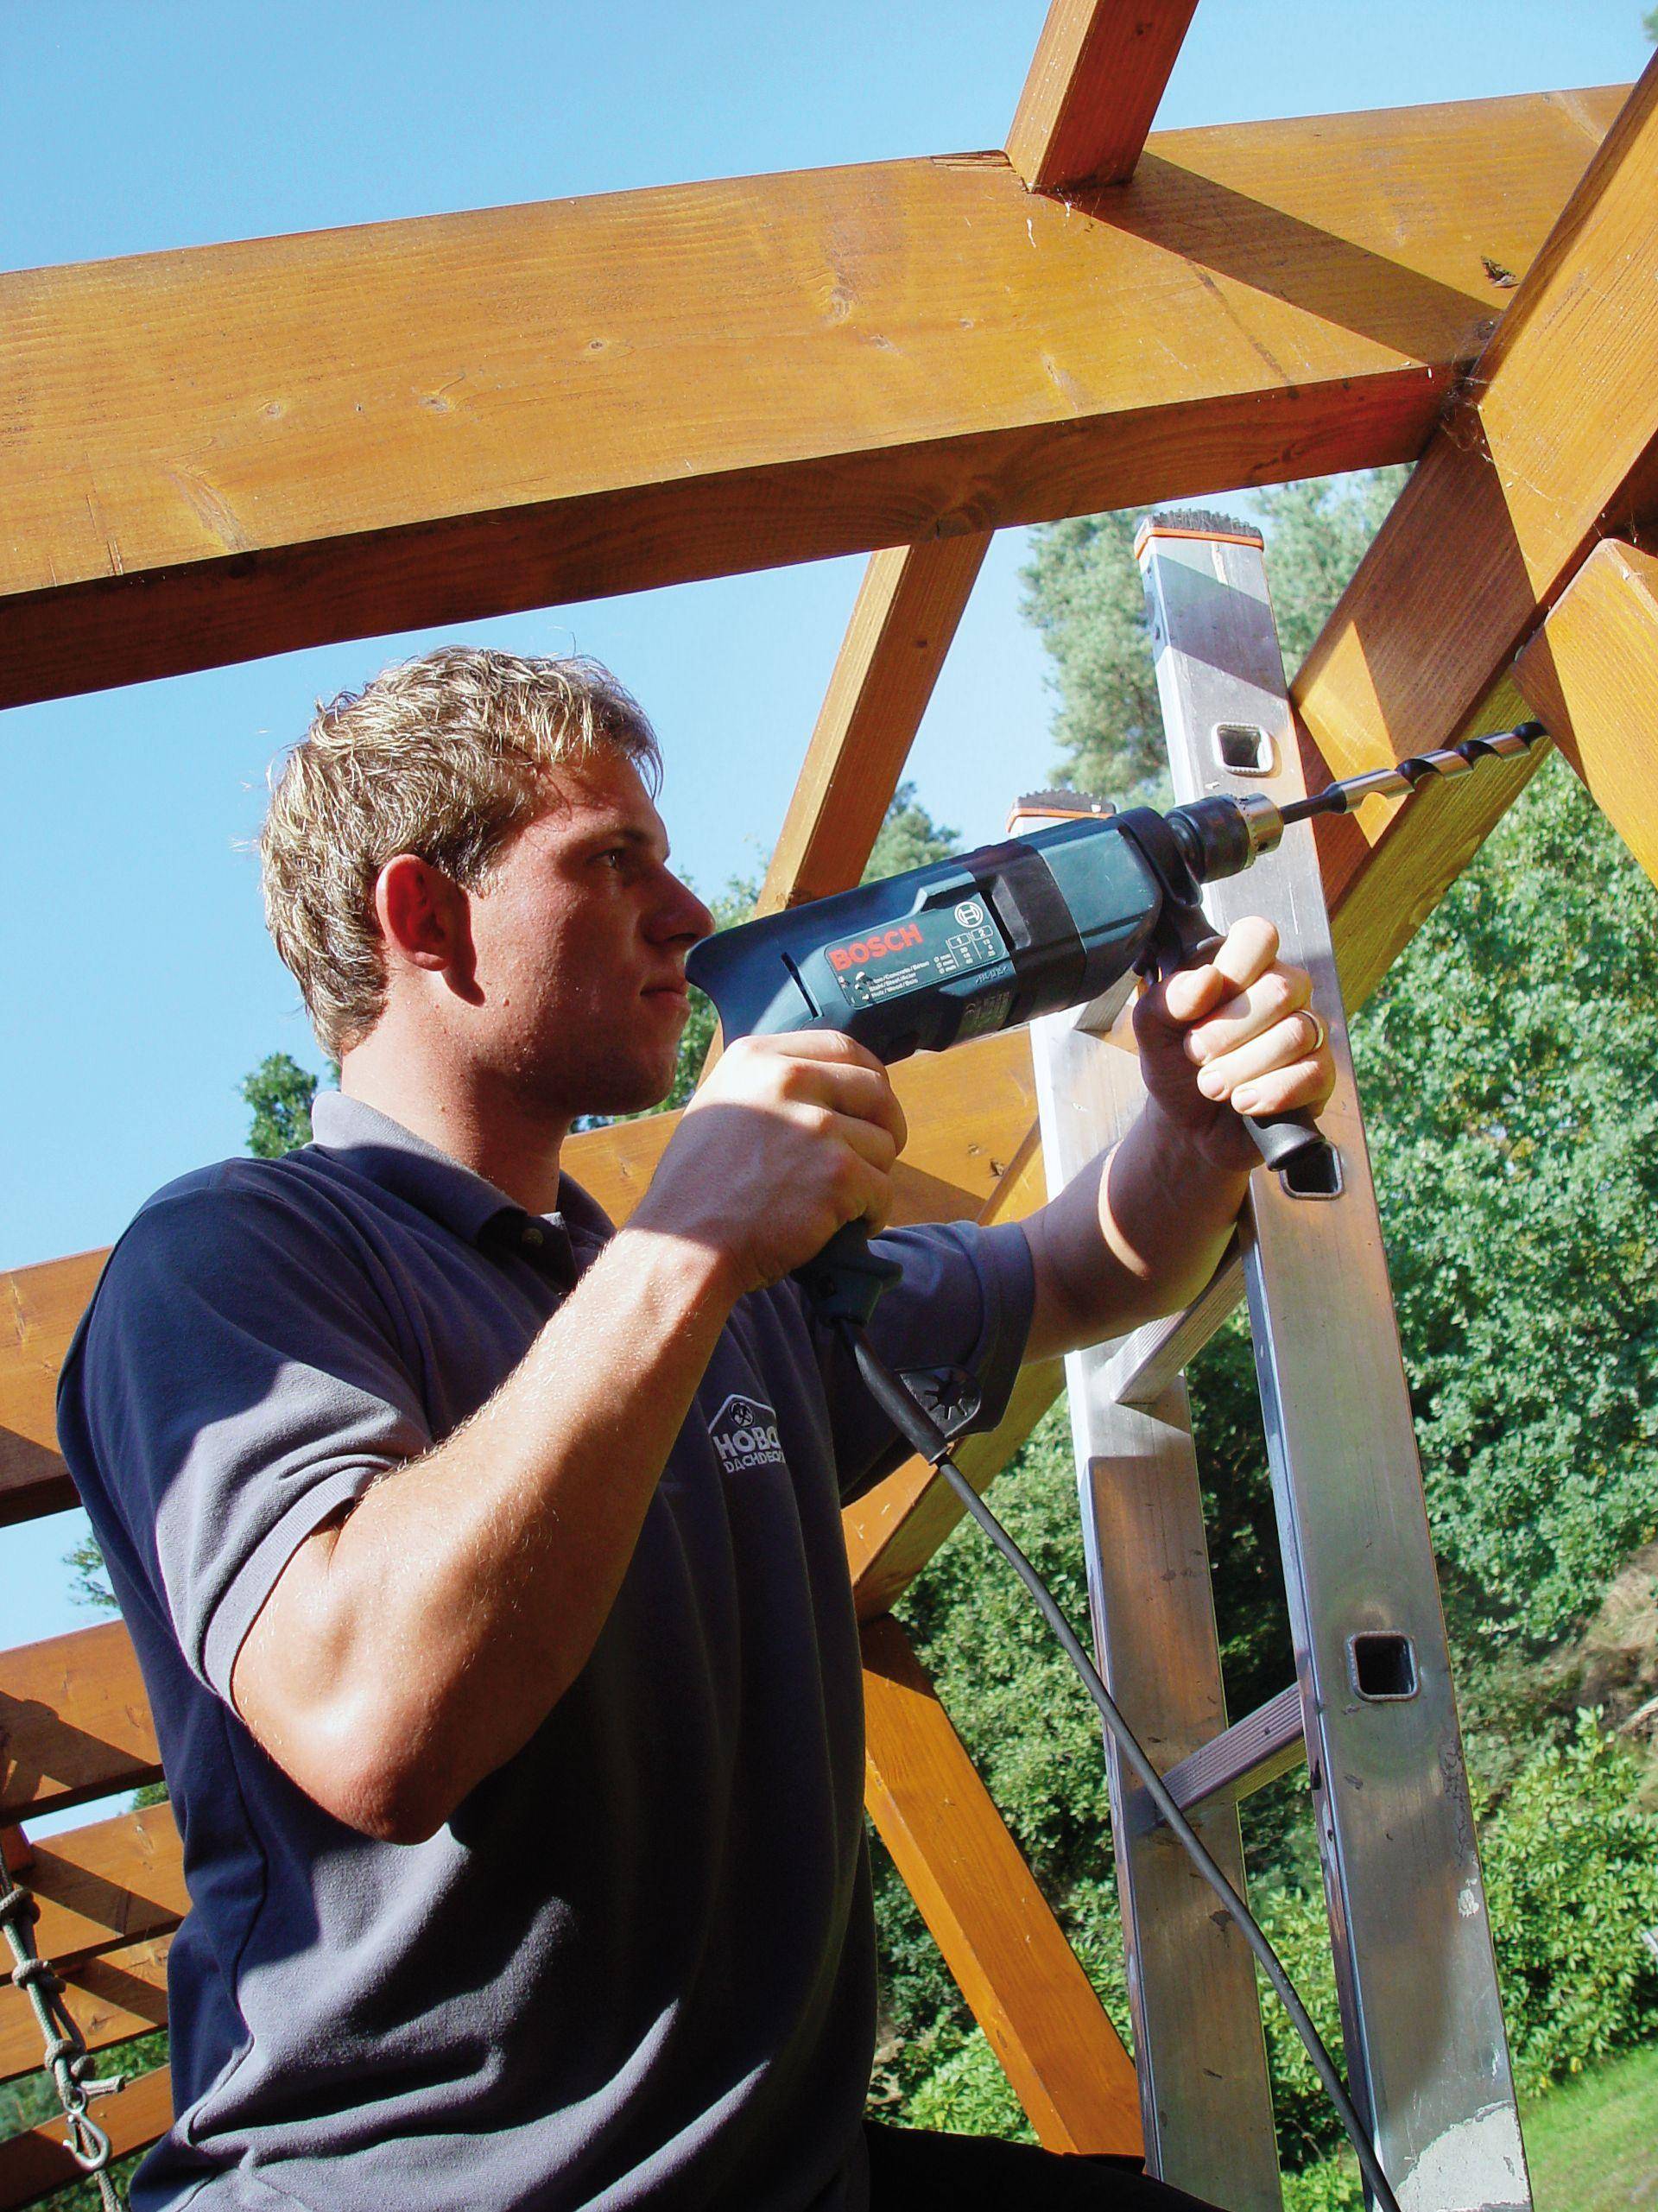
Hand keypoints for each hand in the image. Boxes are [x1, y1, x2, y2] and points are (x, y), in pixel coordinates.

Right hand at [631, 1033, 908, 1296]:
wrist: (685, 1245)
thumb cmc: (698, 1188)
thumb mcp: (720, 1106)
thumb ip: (770, 1085)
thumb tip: (828, 1084)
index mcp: (757, 1057)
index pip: (841, 1047)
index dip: (868, 1077)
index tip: (870, 1105)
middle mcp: (789, 1080)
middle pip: (876, 1091)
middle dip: (885, 1126)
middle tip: (872, 1160)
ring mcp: (816, 1126)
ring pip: (883, 1144)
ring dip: (871, 1178)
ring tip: (837, 1203)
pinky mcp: (837, 1173)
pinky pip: (883, 1191)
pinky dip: (871, 1214)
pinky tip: (842, 1228)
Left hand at [1132, 917, 1335, 1173]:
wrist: (1187, 1126)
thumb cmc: (1175, 1064)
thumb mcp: (1153, 1030)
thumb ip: (1169, 999)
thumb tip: (1208, 979)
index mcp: (1244, 967)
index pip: (1259, 936)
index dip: (1233, 968)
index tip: (1199, 1004)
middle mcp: (1284, 992)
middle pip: (1280, 989)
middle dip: (1228, 1031)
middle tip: (1194, 1056)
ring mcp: (1307, 1032)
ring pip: (1296, 1034)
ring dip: (1242, 1067)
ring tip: (1210, 1087)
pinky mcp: (1320, 1075)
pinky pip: (1313, 1074)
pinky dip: (1271, 1093)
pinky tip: (1243, 1103)